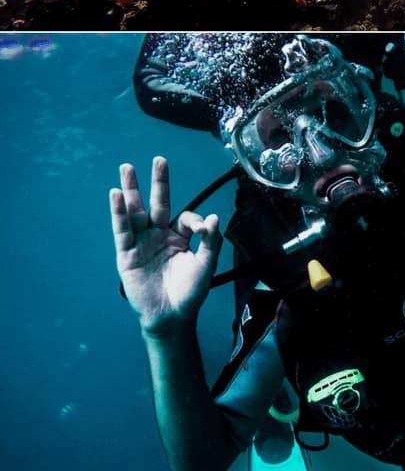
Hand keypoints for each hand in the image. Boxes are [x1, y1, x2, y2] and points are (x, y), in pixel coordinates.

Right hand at [109, 156, 222, 333]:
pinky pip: (122, 230)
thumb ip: (210, 241)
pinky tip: (115, 195)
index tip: (202, 231)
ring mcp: (142, 243)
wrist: (171, 318)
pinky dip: (118, 212)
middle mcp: (159, 235)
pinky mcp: (127, 254)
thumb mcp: (205, 265)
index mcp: (179, 237)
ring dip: (132, 190)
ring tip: (126, 168)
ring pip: (136, 211)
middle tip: (160, 159)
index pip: (185, 217)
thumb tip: (214, 217)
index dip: (194, 221)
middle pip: (158, 203)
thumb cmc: (190, 293)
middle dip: (159, 182)